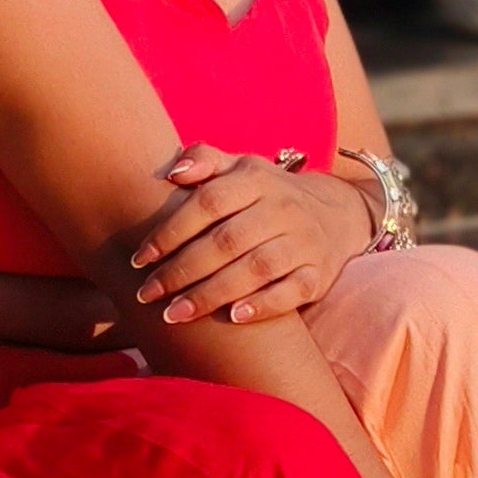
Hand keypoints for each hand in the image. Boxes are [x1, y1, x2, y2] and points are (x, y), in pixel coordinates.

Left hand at [129, 143, 375, 325]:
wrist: (337, 215)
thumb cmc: (267, 194)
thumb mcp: (240, 168)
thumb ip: (205, 160)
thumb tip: (172, 171)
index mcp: (257, 179)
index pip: (209, 202)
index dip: (171, 230)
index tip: (140, 257)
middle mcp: (282, 209)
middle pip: (227, 241)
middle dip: (182, 270)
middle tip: (147, 294)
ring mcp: (304, 242)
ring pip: (256, 269)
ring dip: (212, 293)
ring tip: (175, 314)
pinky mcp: (318, 274)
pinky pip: (292, 291)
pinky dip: (263, 305)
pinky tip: (232, 318)